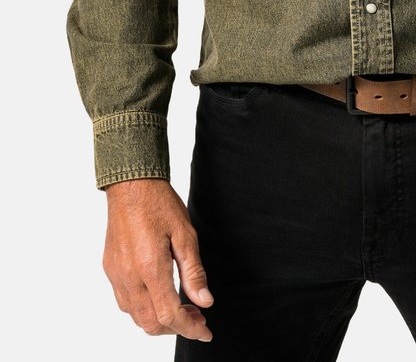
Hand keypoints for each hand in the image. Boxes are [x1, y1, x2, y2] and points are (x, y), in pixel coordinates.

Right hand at [102, 178, 213, 341]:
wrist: (131, 184)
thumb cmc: (159, 204)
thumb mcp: (185, 234)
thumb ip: (194, 272)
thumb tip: (205, 302)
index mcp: (150, 267)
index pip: (169, 314)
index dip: (189, 328)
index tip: (205, 331)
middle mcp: (129, 276)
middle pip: (150, 323)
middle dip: (176, 328)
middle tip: (198, 317)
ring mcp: (116, 274)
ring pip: (136, 316)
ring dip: (159, 320)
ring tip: (183, 306)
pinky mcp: (110, 269)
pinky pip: (125, 302)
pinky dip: (144, 308)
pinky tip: (160, 295)